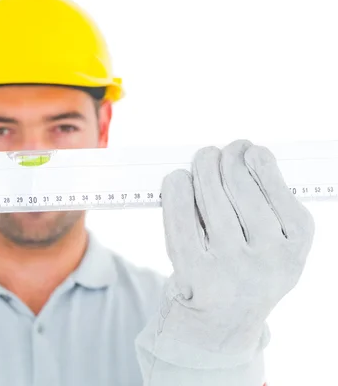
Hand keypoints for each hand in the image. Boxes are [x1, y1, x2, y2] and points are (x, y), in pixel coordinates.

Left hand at [158, 139, 313, 357]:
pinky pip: (180, 219)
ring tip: (202, 159)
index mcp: (295, 245)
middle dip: (225, 159)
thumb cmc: (250, 268)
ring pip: (210, 197)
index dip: (256, 161)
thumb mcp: (279, 244)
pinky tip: (178, 179)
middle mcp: (267, 258)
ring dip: (202, 167)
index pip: (273, 188)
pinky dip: (176, 191)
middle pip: (238, 187)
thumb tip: (243, 153)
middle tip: (215, 151)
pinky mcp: (194, 272)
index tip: (247, 149)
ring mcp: (229, 267)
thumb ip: (271, 204)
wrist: (224, 322)